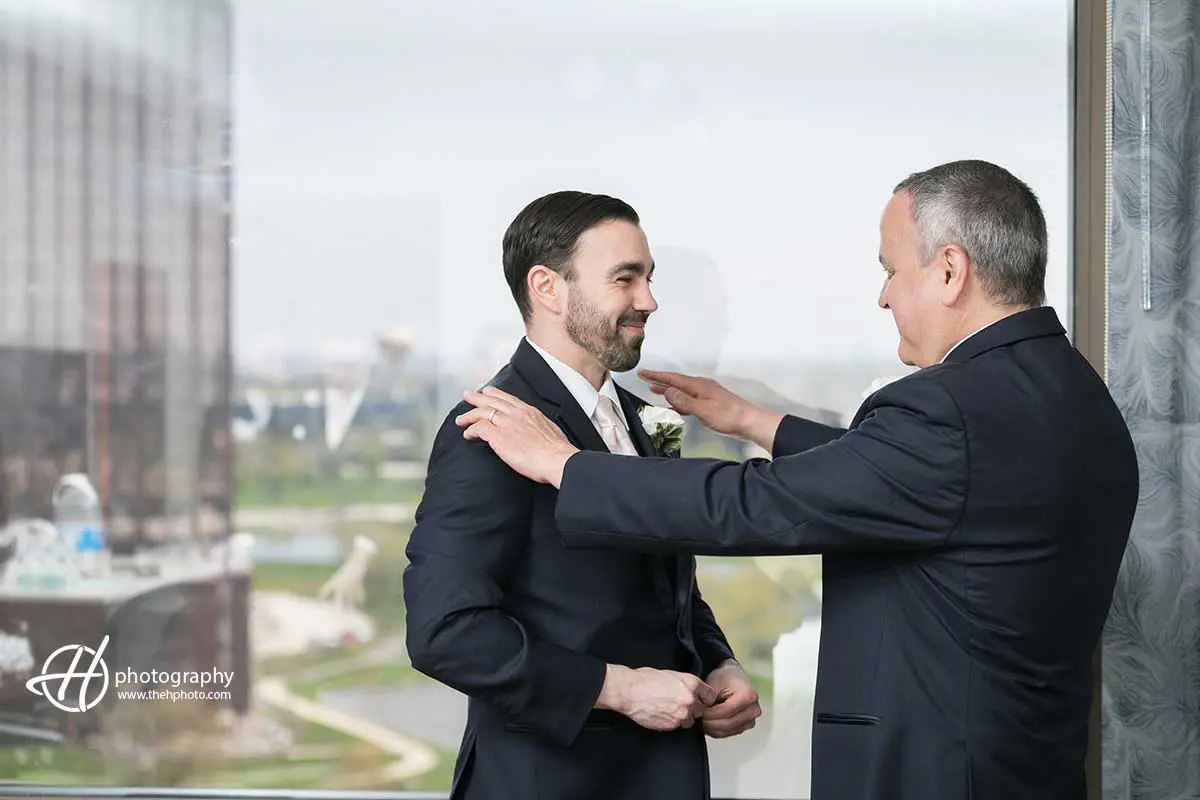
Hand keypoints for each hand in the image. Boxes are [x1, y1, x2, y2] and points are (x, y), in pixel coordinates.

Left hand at [456, 387, 578, 487]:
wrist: (557, 459)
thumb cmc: (557, 451)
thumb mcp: (550, 430)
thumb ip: (538, 427)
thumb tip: (534, 433)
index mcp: (530, 412)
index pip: (508, 399)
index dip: (495, 395)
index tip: (487, 392)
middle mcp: (517, 414)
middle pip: (492, 401)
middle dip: (477, 398)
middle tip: (467, 396)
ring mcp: (507, 424)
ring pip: (482, 412)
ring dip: (469, 415)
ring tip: (460, 419)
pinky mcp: (499, 437)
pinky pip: (479, 428)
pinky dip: (470, 430)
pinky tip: (467, 435)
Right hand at [596, 664, 717, 731]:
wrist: (629, 691)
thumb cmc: (645, 680)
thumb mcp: (671, 674)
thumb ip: (685, 684)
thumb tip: (692, 691)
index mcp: (691, 683)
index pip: (710, 696)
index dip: (703, 698)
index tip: (699, 700)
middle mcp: (690, 699)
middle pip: (701, 710)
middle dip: (692, 709)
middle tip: (679, 704)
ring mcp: (682, 714)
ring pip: (690, 721)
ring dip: (683, 718)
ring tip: (669, 710)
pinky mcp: (672, 725)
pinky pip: (677, 727)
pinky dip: (672, 723)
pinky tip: (662, 714)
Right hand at [639, 370, 781, 449]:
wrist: (749, 422)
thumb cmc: (728, 416)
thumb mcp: (703, 409)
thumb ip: (684, 401)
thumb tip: (667, 391)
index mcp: (698, 385)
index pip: (673, 379)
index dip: (657, 376)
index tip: (642, 373)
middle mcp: (701, 387)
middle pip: (676, 382)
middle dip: (660, 381)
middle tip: (644, 379)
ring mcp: (706, 395)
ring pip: (682, 391)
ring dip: (668, 391)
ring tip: (654, 390)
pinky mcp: (709, 404)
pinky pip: (688, 400)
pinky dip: (678, 401)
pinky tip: (675, 406)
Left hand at [700, 660, 760, 737]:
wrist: (732, 677)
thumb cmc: (724, 677)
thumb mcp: (714, 681)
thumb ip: (709, 697)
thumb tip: (701, 711)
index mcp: (749, 696)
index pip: (726, 711)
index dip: (710, 713)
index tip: (698, 711)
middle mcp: (753, 710)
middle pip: (727, 723)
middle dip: (709, 722)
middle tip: (696, 718)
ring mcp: (750, 720)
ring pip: (726, 731)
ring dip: (711, 728)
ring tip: (700, 720)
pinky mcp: (744, 726)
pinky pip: (727, 733)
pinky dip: (715, 730)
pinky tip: (707, 723)